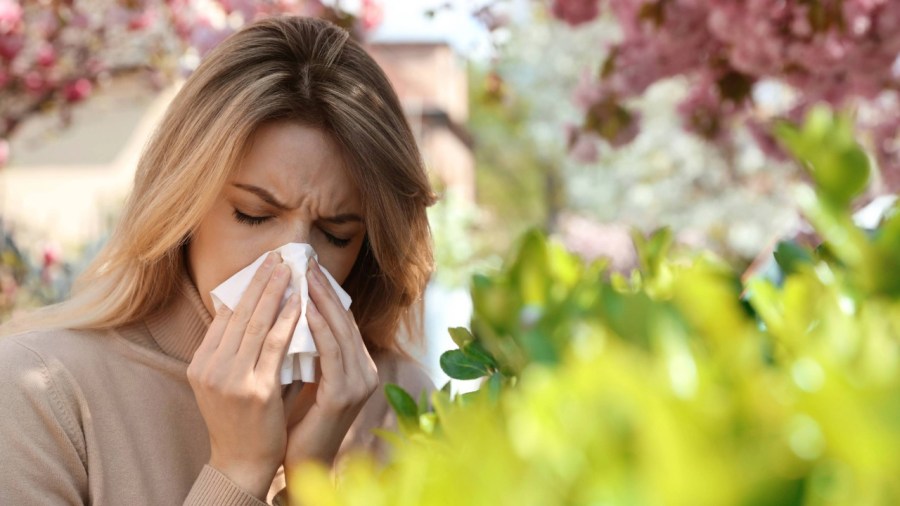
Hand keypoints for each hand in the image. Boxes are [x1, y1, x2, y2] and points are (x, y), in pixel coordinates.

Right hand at [187, 252, 301, 498]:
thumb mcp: (225, 382)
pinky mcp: (255, 389)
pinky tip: (297, 302)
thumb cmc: (240, 420)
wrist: (241, 462)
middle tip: (276, 257)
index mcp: (200, 364)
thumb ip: (235, 351)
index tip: (261, 267)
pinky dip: (287, 320)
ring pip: (256, 325)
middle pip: (238, 314)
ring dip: (274, 292)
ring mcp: (231, 379)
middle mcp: (210, 368)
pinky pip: (274, 345)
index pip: (223, 317)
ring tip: (288, 270)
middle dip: (259, 282)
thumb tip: (253, 311)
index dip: (243, 289)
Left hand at [282, 257, 378, 470]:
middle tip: (305, 261)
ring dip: (320, 300)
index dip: (326, 293)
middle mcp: (365, 371)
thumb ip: (306, 349)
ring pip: (340, 330)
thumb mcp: (305, 377)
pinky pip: (331, 351)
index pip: (342, 320)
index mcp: (358, 366)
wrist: (300, 463)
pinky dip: (318, 327)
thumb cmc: (297, 421)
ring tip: (303, 276)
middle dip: (324, 288)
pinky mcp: (344, 394)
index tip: (306, 267)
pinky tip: (302, 308)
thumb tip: (287, 310)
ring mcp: (358, 383)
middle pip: (345, 320)